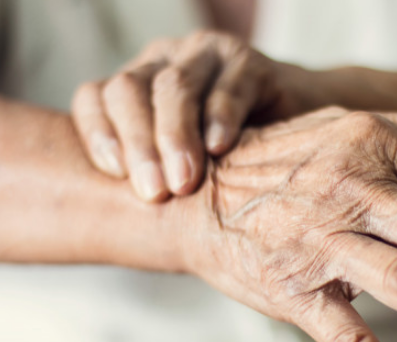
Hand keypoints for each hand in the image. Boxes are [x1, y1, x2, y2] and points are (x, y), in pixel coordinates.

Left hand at [71, 31, 307, 200]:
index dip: (97, 133)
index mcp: (136, 88)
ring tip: (184, 181)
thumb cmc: (229, 164)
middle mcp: (163, 64)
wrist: (300, 138)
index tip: (116, 176)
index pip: (95, 98)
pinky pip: (229, 87)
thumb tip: (118, 228)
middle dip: (138, 143)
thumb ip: (154, 178)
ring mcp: (205, 57)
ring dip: (175, 136)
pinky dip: (222, 118)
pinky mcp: (250, 64)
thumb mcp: (183, 169)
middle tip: (154, 193)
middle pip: (129, 90)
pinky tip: (220, 148)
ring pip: (175, 86)